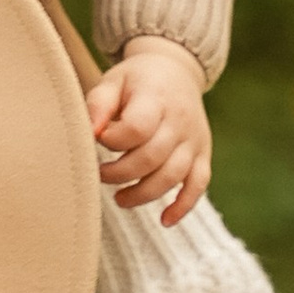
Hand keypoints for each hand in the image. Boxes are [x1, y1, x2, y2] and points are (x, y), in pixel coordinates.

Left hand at [86, 37, 210, 225]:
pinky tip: (165, 220)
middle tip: (99, 175)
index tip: (97, 139)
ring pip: (172, 175)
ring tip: (120, 199)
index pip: (136, 128)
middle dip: (120, 173)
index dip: (112, 141)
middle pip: (152, 157)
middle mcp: (179, 120)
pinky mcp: (203, 154)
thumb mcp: (114, 80)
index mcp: (155, 98)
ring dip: (143, 194)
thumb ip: (99, 104)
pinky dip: (183, 205)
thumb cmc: (137, 80)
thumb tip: (90, 133)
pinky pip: (198, 184)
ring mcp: (194, 139)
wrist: (177, 71)